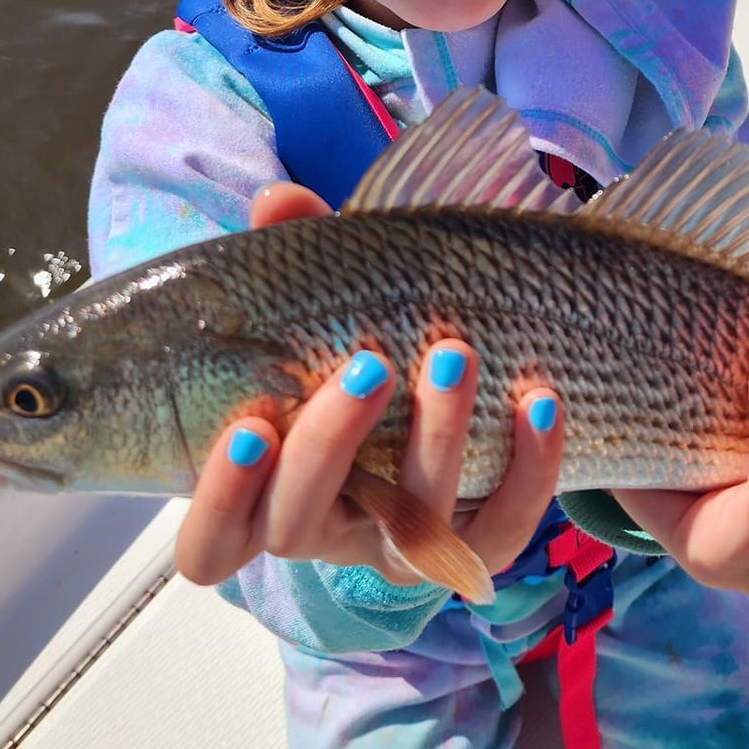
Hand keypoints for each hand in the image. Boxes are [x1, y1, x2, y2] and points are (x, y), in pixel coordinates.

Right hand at [174, 183, 565, 588]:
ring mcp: (402, 545)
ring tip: (455, 353)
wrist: (462, 394)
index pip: (211, 541)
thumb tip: (279, 201)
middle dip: (329, 445)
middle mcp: (326, 527)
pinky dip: (528, 468)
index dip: (220, 500)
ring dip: (436, 439)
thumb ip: (298, 255)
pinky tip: (538, 400)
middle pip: (301, 523)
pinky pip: (503, 526)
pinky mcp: (478, 546)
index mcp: (263, 488)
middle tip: (369, 364)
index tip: (250, 427)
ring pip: (412, 527)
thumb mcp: (327, 305)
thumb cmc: (361, 348)